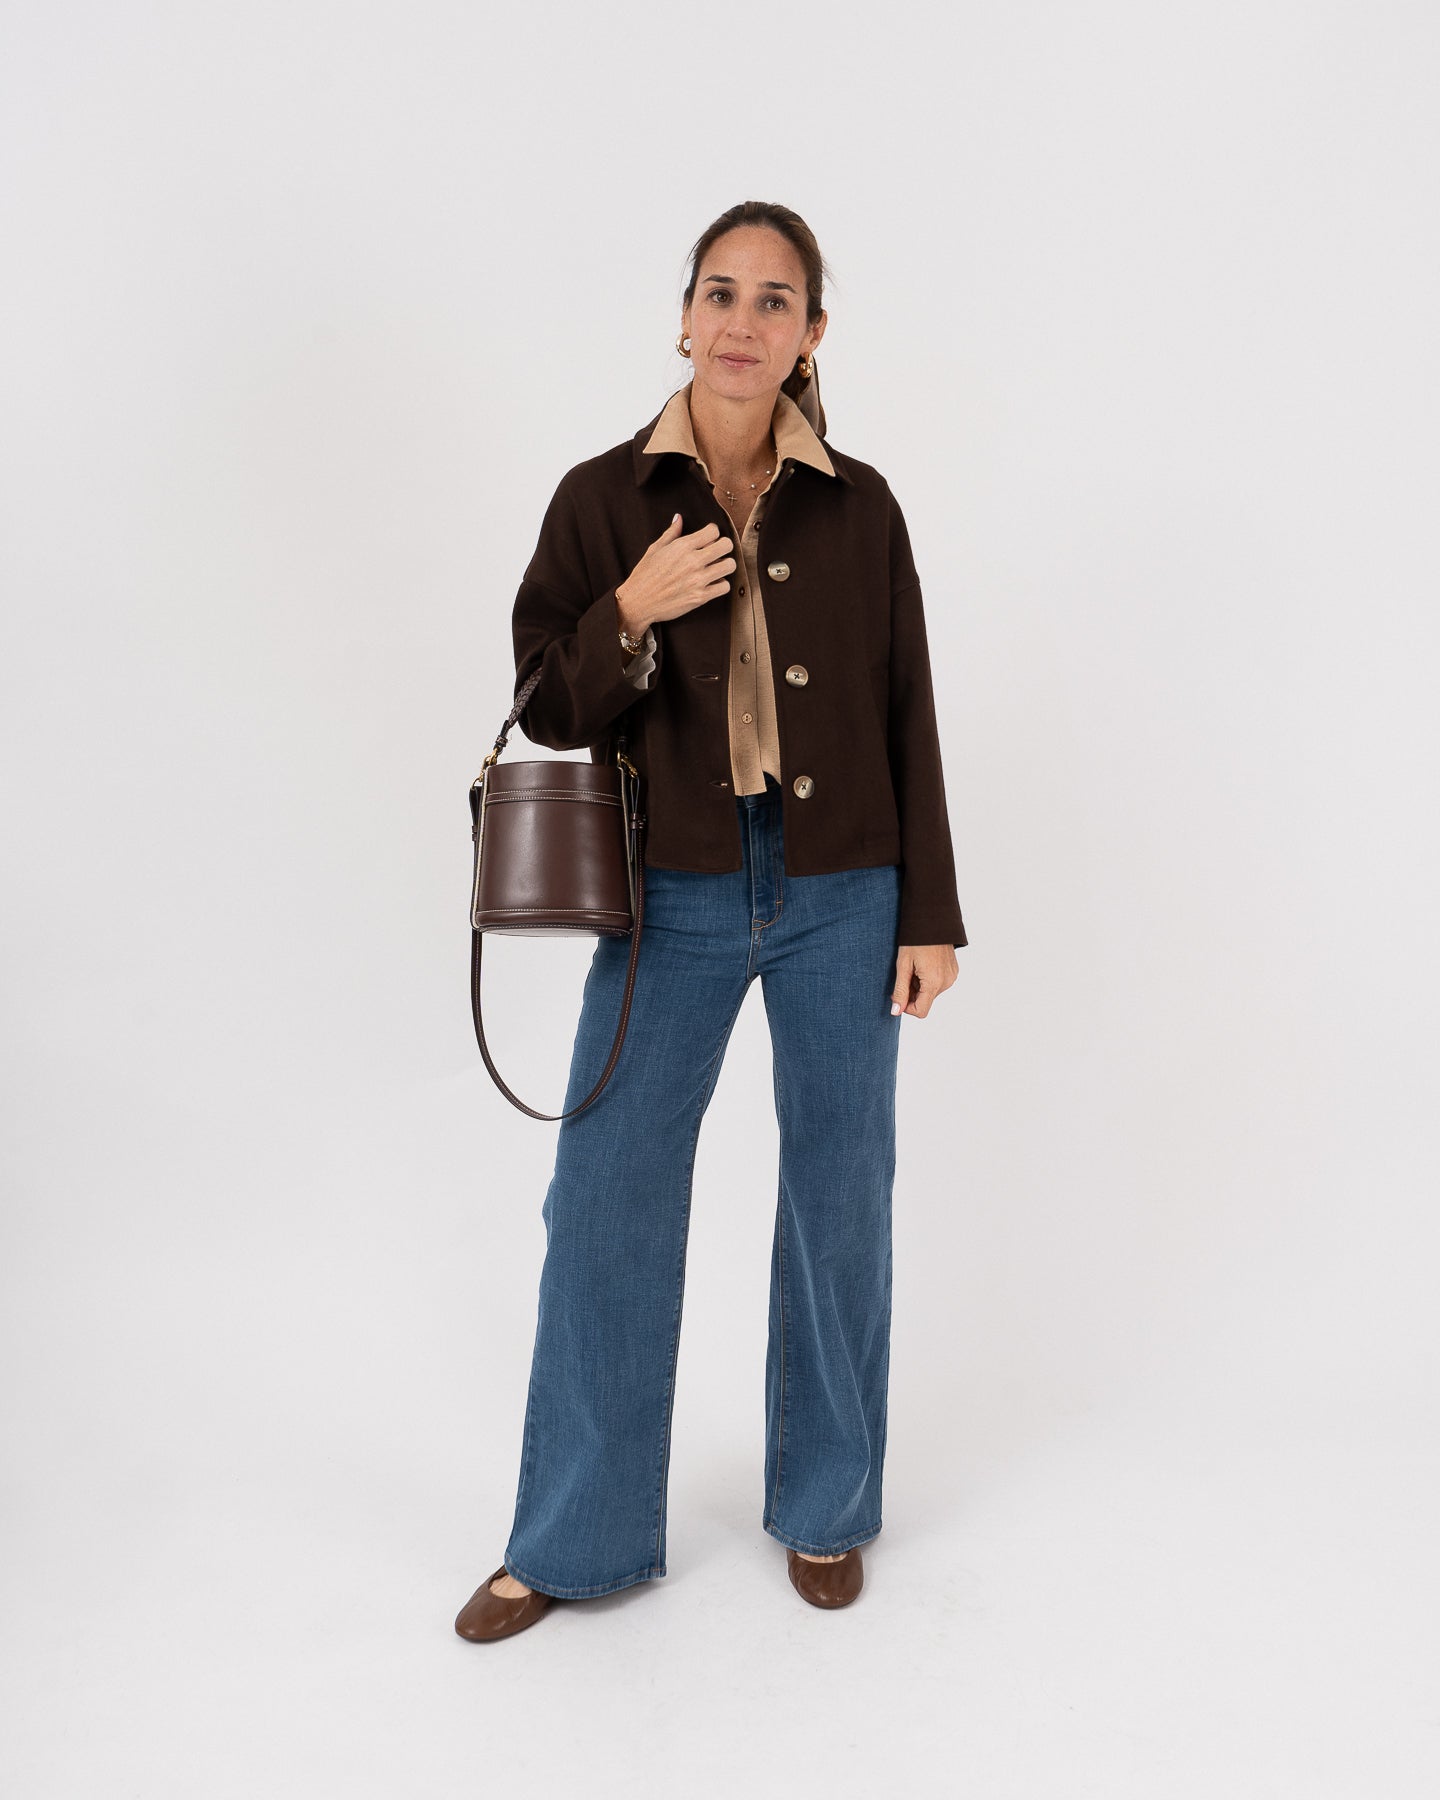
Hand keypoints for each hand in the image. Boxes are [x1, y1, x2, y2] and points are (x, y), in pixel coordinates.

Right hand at [616, 514, 735, 636]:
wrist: (638, 602)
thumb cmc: (644, 575)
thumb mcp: (655, 549)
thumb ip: (671, 533)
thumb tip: (678, 518)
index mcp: (682, 546)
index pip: (713, 530)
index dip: (712, 533)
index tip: (707, 539)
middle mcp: (693, 561)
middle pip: (726, 545)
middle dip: (723, 546)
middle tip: (716, 552)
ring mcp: (698, 580)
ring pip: (730, 566)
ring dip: (725, 565)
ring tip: (716, 568)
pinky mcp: (700, 597)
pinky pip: (724, 587)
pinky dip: (720, 584)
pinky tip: (712, 583)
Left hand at [891, 945, 958, 1018]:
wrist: (931, 920)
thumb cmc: (914, 940)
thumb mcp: (903, 965)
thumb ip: (900, 990)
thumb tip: (896, 1012)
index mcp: (934, 982)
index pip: (921, 1011)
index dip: (906, 1007)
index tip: (898, 993)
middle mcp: (947, 982)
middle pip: (925, 1001)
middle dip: (912, 993)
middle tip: (905, 973)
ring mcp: (952, 977)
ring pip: (931, 993)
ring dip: (920, 986)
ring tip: (915, 967)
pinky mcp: (953, 971)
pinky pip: (938, 984)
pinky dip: (928, 980)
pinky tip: (924, 964)